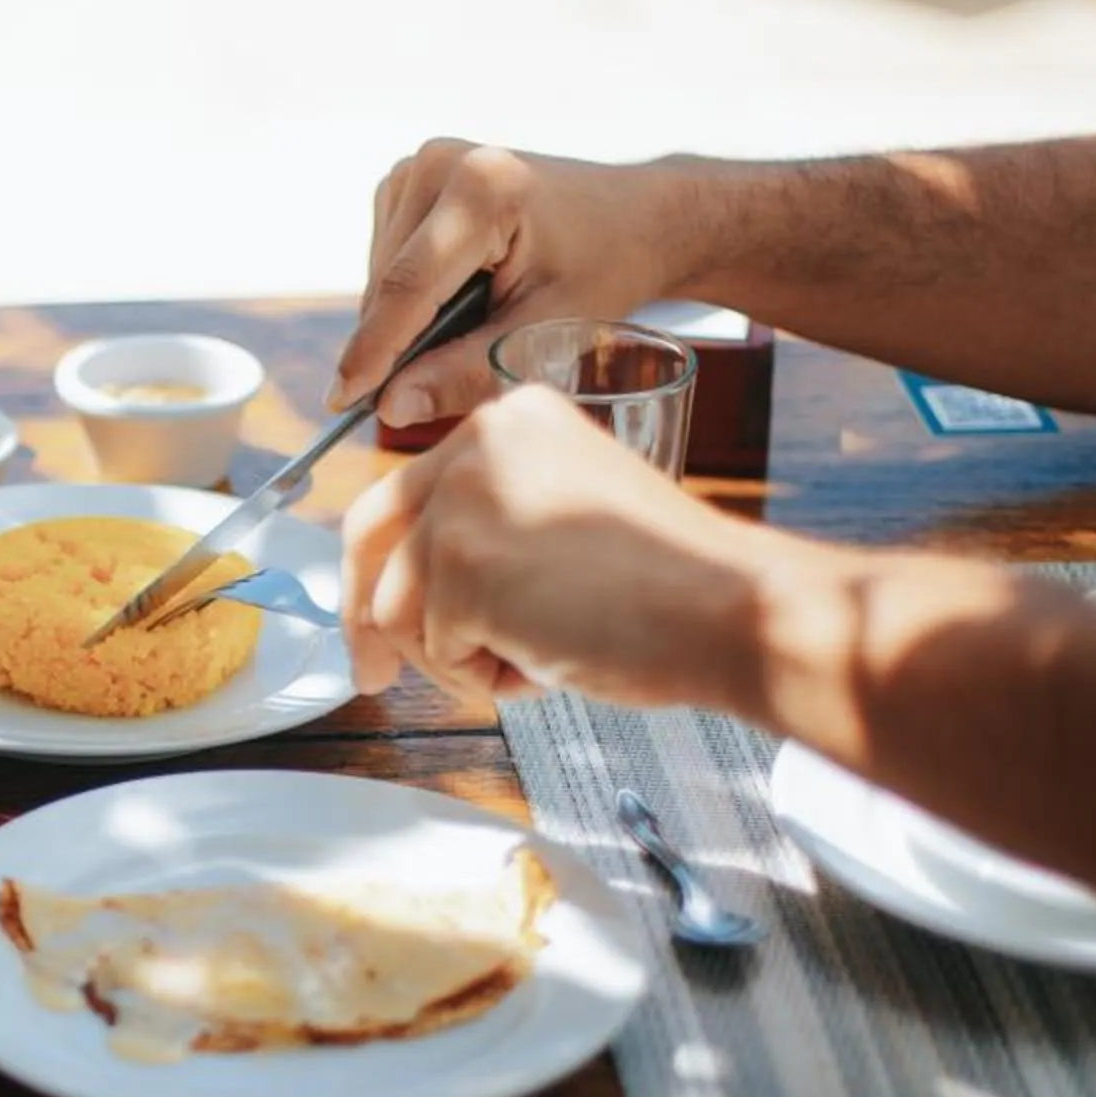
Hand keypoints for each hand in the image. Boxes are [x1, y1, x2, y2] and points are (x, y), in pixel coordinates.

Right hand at [329, 141, 694, 428]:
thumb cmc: (605, 267)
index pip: (406, 287)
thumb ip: (466, 370)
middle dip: (393, 342)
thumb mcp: (544, 329)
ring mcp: (422, 163)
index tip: (339, 403)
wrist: (634, 216)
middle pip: (386, 282)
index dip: (371, 352)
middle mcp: (441, 163)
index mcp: (483, 191)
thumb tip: (391, 407)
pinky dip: (408, 292)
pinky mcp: (412, 177)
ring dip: (403, 317)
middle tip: (431, 385)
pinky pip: (386, 257)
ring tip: (469, 324)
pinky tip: (457, 296)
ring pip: (380, 274)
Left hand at [340, 386, 801, 710]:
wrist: (730, 608)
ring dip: (453, 656)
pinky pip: (431, 647)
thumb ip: (492, 523)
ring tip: (535, 655)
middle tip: (372, 673)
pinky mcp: (461, 565)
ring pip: (396, 605)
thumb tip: (412, 581)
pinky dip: (479, 676)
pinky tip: (543, 661)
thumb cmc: (671, 585)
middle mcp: (479, 442)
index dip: (383, 563)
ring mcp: (465, 499)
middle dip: (364, 614)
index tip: (375, 614)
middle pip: (370, 532)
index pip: (407, 491)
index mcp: (510, 421)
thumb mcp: (564, 519)